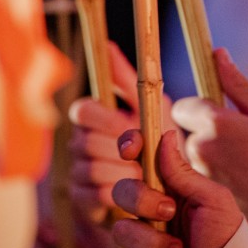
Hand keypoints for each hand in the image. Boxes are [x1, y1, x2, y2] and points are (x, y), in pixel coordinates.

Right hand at [67, 43, 176, 220]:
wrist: (170, 191)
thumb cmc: (161, 145)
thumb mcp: (152, 108)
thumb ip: (129, 80)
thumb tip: (108, 45)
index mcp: (94, 120)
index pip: (82, 110)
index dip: (105, 119)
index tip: (129, 125)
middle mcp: (80, 145)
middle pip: (87, 142)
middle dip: (122, 152)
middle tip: (146, 157)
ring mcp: (78, 174)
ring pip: (92, 170)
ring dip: (127, 175)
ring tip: (149, 178)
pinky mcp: (82, 202)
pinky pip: (94, 196)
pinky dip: (121, 196)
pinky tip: (139, 196)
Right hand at [111, 129, 243, 247]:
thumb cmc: (227, 240)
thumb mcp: (213, 200)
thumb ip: (184, 173)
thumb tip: (166, 135)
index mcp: (171, 187)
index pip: (141, 159)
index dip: (130, 146)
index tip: (130, 148)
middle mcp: (152, 210)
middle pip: (120, 192)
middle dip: (141, 202)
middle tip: (168, 213)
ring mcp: (143, 240)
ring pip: (121, 231)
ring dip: (153, 245)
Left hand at [172, 48, 247, 238]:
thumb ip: (237, 84)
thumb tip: (217, 53)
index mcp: (217, 123)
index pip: (184, 106)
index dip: (199, 107)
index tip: (220, 111)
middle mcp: (202, 146)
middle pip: (188, 127)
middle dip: (206, 127)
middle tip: (239, 135)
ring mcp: (200, 169)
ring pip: (194, 147)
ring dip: (211, 146)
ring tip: (244, 155)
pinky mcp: (202, 186)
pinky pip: (199, 166)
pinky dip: (214, 165)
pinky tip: (239, 171)